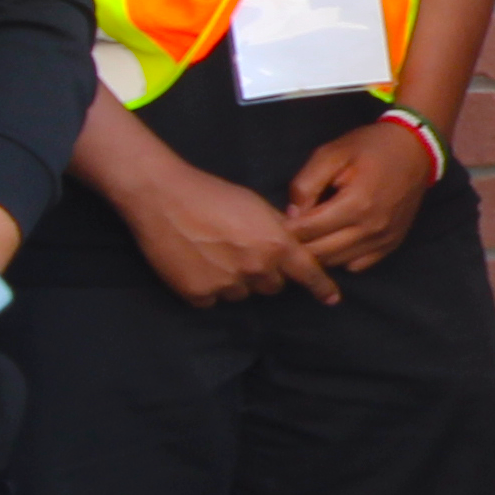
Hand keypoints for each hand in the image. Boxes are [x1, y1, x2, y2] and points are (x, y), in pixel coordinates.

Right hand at [99, 143, 342, 307]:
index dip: (322, 288)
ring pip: (242, 293)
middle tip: (242, 250)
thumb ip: (277, 228)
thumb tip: (290, 242)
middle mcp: (256, 270)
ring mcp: (227, 285)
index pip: (308, 274)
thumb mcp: (256, 204)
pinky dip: (208, 286)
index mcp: (276, 246)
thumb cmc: (212, 194)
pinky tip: (195, 265)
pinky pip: (213, 300)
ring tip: (214, 254)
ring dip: (235, 280)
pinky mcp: (198, 295)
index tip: (332, 299)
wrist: (163, 198)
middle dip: (264, 272)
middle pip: (272, 285)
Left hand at [283, 114, 438, 274]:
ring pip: (336, 263)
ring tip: (308, 236)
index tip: (277, 220)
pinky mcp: (390, 245)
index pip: (308, 231)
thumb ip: (306, 183)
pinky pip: (356, 266)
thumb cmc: (370, 147)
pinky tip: (333, 240)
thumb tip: (292, 215)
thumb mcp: (332, 153)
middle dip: (299, 244)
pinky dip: (340, 258)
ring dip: (318, 253)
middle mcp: (371, 229)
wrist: (415, 150)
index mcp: (356, 204)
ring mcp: (383, 240)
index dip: (287, 228)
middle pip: (320, 253)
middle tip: (288, 230)